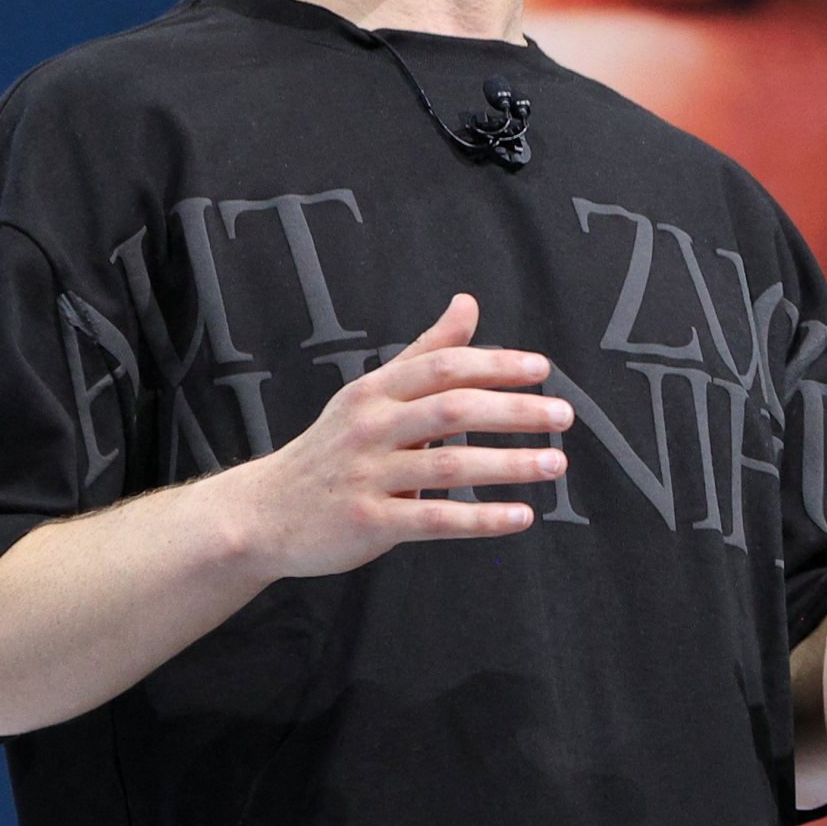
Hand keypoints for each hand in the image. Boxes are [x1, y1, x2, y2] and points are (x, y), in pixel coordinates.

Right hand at [222, 292, 574, 576]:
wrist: (264, 513)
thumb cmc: (332, 449)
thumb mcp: (371, 394)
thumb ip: (425, 353)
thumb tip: (468, 304)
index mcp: (375, 391)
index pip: (443, 366)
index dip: (495, 365)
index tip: (542, 369)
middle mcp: (371, 427)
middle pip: (452, 409)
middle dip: (513, 410)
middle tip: (563, 416)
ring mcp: (368, 475)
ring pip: (450, 466)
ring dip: (509, 465)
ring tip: (555, 465)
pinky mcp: (369, 521)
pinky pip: (435, 519)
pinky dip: (481, 519)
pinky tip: (521, 517)